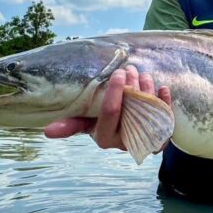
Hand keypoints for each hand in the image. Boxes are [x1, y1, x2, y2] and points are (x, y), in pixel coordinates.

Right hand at [43, 65, 171, 150]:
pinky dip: (165, 104)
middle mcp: (124, 142)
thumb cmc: (102, 123)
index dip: (114, 92)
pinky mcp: (159, 139)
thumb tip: (46, 131)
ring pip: (149, 116)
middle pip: (132, 112)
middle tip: (131, 69)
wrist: (126, 132)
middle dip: (132, 88)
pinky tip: (163, 88)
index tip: (117, 72)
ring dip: (148, 92)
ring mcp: (142, 141)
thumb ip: (71, 125)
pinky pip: (166, 123)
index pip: (110, 113)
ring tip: (144, 75)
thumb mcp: (86, 122)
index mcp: (103, 137)